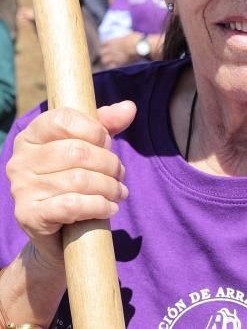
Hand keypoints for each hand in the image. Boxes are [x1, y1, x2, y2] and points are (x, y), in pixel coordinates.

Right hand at [6, 101, 135, 264]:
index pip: (63, 119)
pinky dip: (98, 206)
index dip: (94, 130)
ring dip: (109, 186)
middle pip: (77, 152)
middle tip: (120, 174)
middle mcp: (21, 160)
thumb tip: (129, 107)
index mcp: (31, 135)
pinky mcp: (28, 216)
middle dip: (108, 163)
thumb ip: (106, 124)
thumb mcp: (89, 147)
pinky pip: (72, 205)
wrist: (57, 234)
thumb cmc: (74, 180)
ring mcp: (21, 188)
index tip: (108, 143)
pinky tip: (110, 208)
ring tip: (119, 192)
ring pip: (78, 180)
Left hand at [100, 33, 139, 67]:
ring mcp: (114, 57)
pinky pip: (111, 66)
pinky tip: (116, 65)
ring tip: (110, 61)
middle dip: (104, 53)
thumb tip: (127, 37)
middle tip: (107, 54)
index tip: (107, 46)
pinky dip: (112, 66)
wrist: (139, 47)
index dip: (105, 45)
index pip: (103, 44)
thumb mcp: (129, 35)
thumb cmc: (136, 39)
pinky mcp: (119, 63)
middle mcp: (111, 49)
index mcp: (113, 41)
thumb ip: (125, 38)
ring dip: (106, 60)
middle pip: (101, 52)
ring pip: (104, 60)